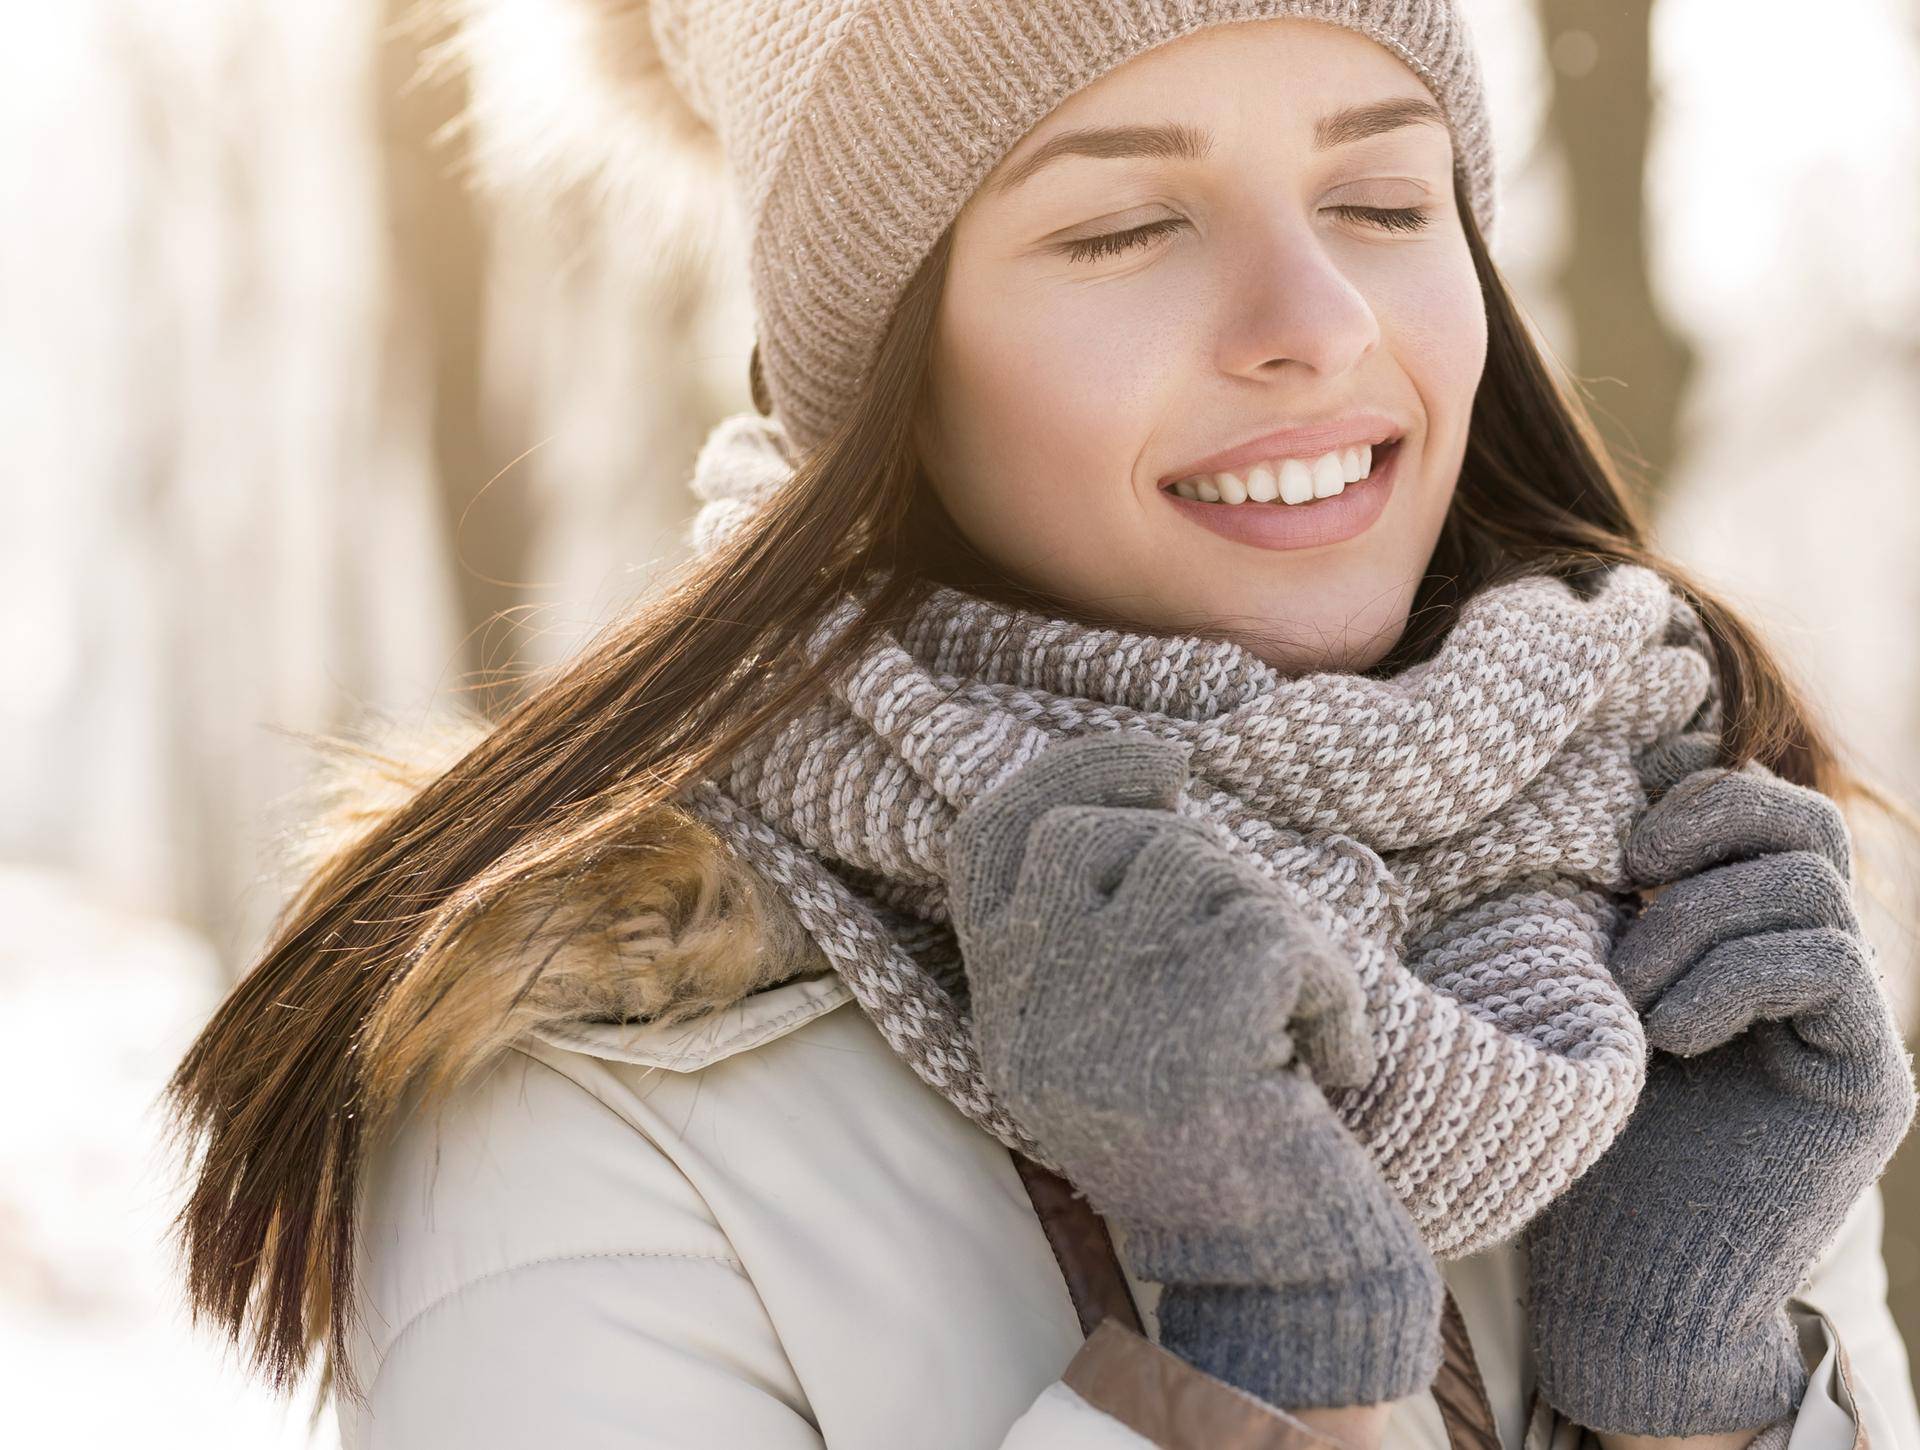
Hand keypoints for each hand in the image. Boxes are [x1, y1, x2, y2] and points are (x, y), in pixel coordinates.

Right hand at [946, 732, 1442, 1410]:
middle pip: (1095, 837)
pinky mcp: (1194, 1032)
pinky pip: (1276, 935)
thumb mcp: (1112, 1038)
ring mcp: (1104, 1015)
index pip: (989, 842)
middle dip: (1187, 850)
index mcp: (1006, 1007)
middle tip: (1245, 919)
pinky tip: (1330, 1063)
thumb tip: (1135, 800)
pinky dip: (1329, 990)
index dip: (1069, 776)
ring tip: (1290, 1021)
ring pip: (1195, 872)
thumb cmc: (1214, 1145)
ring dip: (1271, 928)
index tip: (1157, 765)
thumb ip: (1089, 936)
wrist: (1273, 1280)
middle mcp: (1032, 1006)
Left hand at [1524, 731, 1916, 1436]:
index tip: (1617, 820)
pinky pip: (1828, 964)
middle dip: (1707, 821)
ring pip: (1808, 886)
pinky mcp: (1868, 1079)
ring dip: (1697, 923)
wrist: (1621, 1289)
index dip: (1693, 786)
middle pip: (1805, 822)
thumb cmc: (1577, 1137)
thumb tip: (1602, 795)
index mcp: (1741, 933)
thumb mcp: (1580, 995)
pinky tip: (1671, 1035)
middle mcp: (1808, 964)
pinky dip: (1733, 979)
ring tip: (1629, 995)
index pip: (1760, 805)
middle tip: (1629, 876)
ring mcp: (1848, 1022)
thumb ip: (1612, 908)